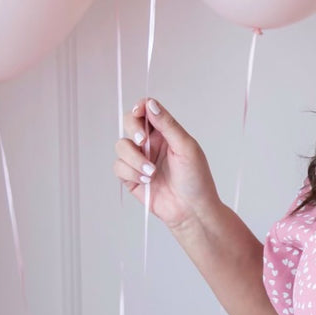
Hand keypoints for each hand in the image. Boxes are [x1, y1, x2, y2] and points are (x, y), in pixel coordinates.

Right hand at [112, 96, 220, 232]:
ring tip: (152, 172)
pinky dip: (131, 173)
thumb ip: (168, 125)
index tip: (139, 112)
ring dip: (134, 159)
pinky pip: (119, 166)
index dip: (139, 107)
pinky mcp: (130, 177)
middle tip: (143, 142)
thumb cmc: (196, 179)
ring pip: (121, 146)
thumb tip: (151, 104)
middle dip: (133, 130)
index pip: (146, 111)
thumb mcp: (186, 147)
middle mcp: (150, 143)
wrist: (191, 210)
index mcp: (165, 132)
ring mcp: (139, 160)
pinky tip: (147, 181)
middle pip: (128, 123)